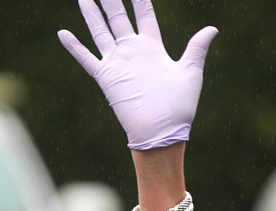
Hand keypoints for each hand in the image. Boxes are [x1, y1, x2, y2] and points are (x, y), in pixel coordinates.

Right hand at [59, 0, 216, 149]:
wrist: (162, 132)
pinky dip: (75, 47)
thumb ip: (197, 48)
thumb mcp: (190, 72)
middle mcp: (133, 51)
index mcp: (152, 47)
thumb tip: (213, 28)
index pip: (144, 15)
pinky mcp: (106, 77)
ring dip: (91, 13)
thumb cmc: (180, 106)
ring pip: (100, 31)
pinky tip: (63, 33)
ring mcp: (118, 62)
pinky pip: (87, 59)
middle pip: (118, 17)